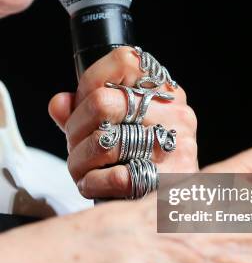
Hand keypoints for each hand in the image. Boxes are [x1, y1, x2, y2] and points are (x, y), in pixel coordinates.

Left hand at [49, 47, 197, 198]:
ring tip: (82, 169)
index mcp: (166, 92)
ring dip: (79, 160)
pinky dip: (93, 183)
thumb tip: (60, 104)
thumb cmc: (144, 160)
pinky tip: (93, 184)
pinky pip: (116, 176)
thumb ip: (84, 110)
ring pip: (104, 141)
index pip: (124, 60)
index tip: (82, 104)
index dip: (89, 82)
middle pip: (103, 102)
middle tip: (74, 145)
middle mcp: (177, 113)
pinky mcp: (171, 180)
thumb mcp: (118, 126)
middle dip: (75, 128)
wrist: (179, 202)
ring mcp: (178, 145)